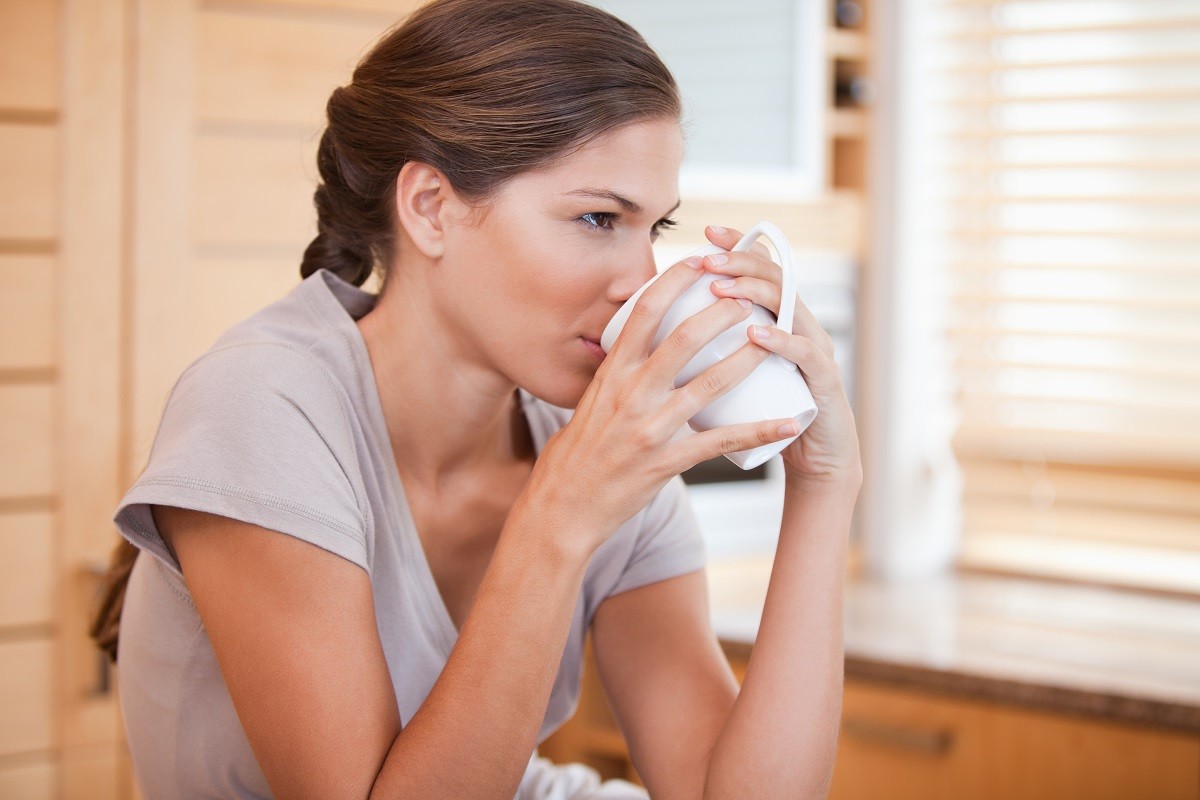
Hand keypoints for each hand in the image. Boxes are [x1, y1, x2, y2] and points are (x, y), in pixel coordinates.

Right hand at [521, 254, 801, 552]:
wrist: (562, 508)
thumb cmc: (576, 454)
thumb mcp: (590, 400)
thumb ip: (618, 373)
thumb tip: (639, 344)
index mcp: (611, 373)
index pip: (644, 312)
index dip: (675, 281)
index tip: (700, 260)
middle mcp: (630, 394)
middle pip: (684, 338)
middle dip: (722, 311)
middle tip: (749, 297)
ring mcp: (649, 428)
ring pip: (710, 384)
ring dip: (748, 358)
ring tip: (775, 341)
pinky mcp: (666, 462)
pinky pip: (721, 442)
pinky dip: (758, 431)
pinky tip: (785, 424)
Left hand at [701, 225, 862, 488]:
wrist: (815, 460)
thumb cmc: (766, 418)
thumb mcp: (738, 378)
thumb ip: (713, 355)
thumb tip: (660, 335)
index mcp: (780, 321)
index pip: (763, 272)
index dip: (740, 247)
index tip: (707, 233)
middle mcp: (802, 327)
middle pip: (777, 279)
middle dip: (741, 264)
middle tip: (706, 259)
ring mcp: (817, 352)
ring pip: (792, 309)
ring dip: (755, 295)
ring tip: (720, 290)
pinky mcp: (827, 384)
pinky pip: (806, 356)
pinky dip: (782, 342)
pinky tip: (757, 334)